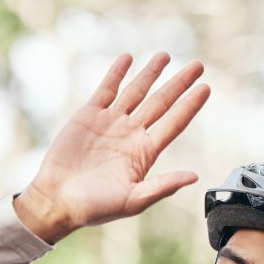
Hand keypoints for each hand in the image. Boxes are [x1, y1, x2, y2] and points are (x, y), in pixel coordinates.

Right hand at [14, 53, 209, 242]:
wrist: (57, 199)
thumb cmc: (94, 207)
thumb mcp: (133, 201)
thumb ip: (162, 187)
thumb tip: (194, 177)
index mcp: (144, 152)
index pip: (174, 123)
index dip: (190, 105)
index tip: (206, 88)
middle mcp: (131, 134)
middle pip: (161, 102)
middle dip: (179, 83)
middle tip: (198, 65)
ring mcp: (110, 123)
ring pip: (136, 92)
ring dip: (150, 73)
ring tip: (165, 56)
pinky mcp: (88, 116)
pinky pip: (106, 90)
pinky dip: (116, 74)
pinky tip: (127, 59)